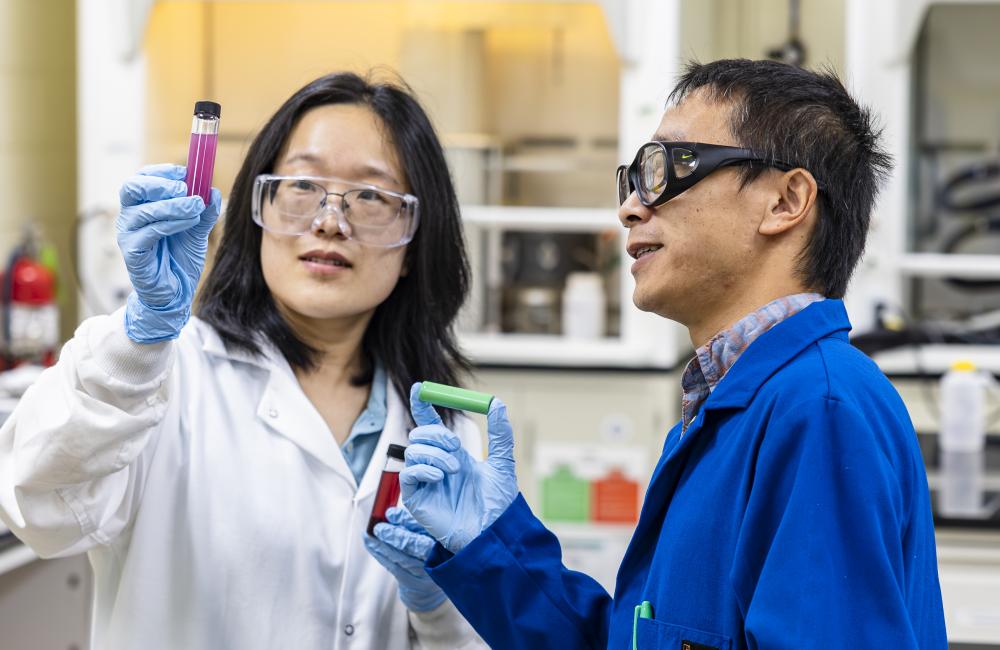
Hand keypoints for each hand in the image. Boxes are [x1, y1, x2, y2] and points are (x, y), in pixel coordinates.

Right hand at [116, 164, 221, 342]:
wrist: (176, 291)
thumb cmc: (180, 258)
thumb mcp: (197, 230)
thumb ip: (204, 211)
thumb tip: (213, 190)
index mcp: (142, 206)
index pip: (143, 178)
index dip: (163, 171)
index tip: (187, 172)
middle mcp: (130, 216)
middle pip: (132, 187)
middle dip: (160, 183)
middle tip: (185, 189)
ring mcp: (128, 234)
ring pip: (143, 210)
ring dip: (173, 205)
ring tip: (196, 207)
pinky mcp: (132, 252)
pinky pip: (148, 232)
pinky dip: (170, 223)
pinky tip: (188, 223)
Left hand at [363, 507, 445, 611]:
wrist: (434, 584)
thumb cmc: (431, 551)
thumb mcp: (430, 534)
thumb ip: (414, 524)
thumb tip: (390, 514)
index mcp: (444, 543)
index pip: (425, 529)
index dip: (407, 521)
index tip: (391, 513)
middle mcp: (436, 559)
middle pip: (412, 546)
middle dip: (392, 535)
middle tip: (378, 527)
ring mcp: (424, 574)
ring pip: (399, 558)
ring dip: (380, 546)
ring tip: (368, 535)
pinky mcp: (412, 584)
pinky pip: (393, 568)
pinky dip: (380, 555)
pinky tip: (372, 545)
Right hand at [400, 383, 517, 553]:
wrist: (493, 533)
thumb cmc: (498, 505)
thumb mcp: (502, 462)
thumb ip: (499, 433)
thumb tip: (496, 403)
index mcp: (453, 455)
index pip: (431, 424)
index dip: (422, 406)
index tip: (420, 388)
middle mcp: (436, 466)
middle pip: (419, 434)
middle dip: (435, 433)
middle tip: (456, 447)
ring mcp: (424, 482)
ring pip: (412, 451)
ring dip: (434, 454)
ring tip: (454, 469)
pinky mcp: (415, 499)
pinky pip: (407, 474)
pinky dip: (422, 469)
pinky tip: (440, 477)